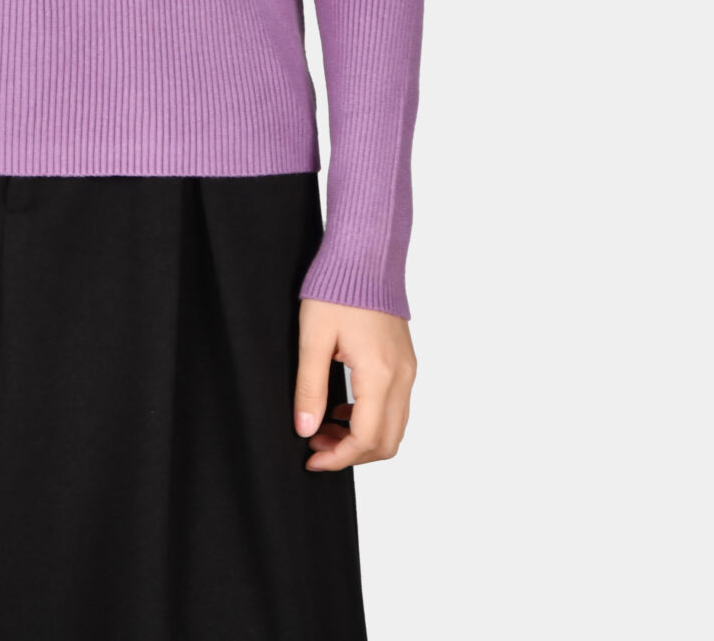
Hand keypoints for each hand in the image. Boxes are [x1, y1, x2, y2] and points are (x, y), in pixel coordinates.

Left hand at [294, 298, 415, 471]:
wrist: (365, 255)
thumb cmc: (337, 289)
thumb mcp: (313, 339)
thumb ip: (309, 388)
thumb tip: (305, 429)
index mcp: (379, 374)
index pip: (365, 439)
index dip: (338, 458)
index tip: (311, 459)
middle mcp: (401, 377)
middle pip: (386, 442)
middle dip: (350, 454)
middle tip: (315, 445)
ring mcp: (407, 370)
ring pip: (394, 427)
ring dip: (362, 438)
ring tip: (324, 428)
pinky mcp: (405, 362)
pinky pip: (395, 406)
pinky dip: (372, 418)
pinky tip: (342, 408)